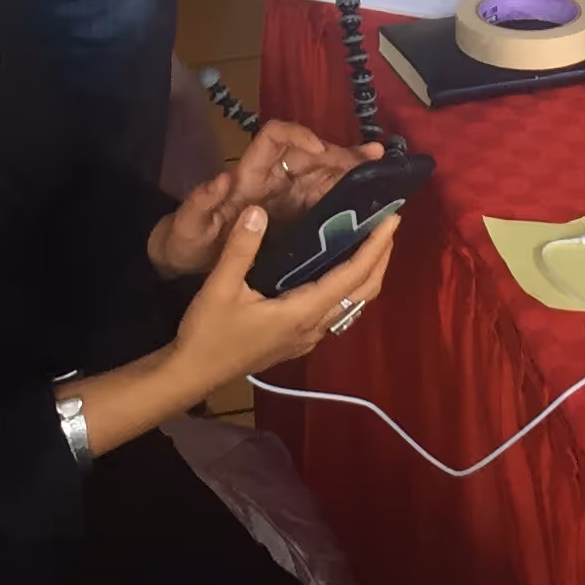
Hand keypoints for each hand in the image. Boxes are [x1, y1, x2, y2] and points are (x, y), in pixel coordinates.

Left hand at [146, 126, 381, 277]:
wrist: (187, 259)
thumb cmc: (186, 239)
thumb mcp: (187, 226)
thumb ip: (199, 204)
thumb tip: (221, 179)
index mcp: (249, 176)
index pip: (274, 140)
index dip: (297, 136)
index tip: (320, 150)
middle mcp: (272, 178)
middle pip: (310, 155)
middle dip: (339, 154)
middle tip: (372, 161)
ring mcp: (285, 195)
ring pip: (323, 173)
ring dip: (351, 168)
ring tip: (381, 166)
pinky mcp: (294, 214)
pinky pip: (324, 198)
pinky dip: (347, 194)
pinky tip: (370, 197)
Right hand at [167, 202, 395, 389]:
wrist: (193, 373)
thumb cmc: (207, 333)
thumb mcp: (219, 287)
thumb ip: (241, 248)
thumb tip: (259, 210)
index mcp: (301, 312)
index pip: (351, 277)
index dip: (375, 248)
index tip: (391, 220)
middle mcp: (314, 327)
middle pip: (363, 292)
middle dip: (380, 258)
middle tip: (387, 224)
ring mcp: (308, 337)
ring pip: (353, 304)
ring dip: (368, 274)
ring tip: (370, 242)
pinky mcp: (299, 340)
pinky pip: (338, 311)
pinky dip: (350, 287)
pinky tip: (339, 270)